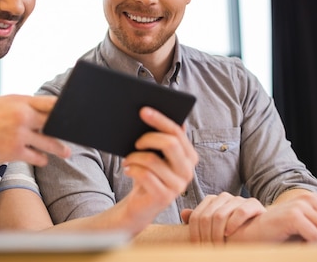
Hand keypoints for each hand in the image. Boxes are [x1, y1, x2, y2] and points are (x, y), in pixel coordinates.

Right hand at [0, 94, 69, 166]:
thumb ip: (22, 106)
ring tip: (66, 152)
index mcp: (19, 100)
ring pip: (48, 142)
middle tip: (75, 134)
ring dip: (59, 148)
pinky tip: (43, 159)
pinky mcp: (14, 150)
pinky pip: (36, 156)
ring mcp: (19, 133)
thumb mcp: (2, 103)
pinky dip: (41, 159)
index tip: (73, 114)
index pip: (51, 103)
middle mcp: (22, 115)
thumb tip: (42, 110)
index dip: (65, 109)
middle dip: (65, 129)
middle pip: (53, 122)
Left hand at [117, 107, 197, 228]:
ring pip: (153, 160)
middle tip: (134, 141)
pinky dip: (132, 169)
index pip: (177, 132)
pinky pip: (144, 175)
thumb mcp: (155, 155)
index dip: (160, 120)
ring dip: (135, 157)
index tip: (143, 111)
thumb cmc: (148, 175)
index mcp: (189, 156)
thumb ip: (162, 137)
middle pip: (170, 143)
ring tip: (127, 160)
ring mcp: (177, 185)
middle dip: (148, 137)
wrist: (140, 206)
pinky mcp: (164, 197)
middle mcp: (188, 170)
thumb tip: (160, 114)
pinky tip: (127, 169)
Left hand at [181, 192, 265, 244]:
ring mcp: (239, 199)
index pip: (197, 217)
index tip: (197, 248)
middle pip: (207, 217)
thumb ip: (201, 220)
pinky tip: (230, 234)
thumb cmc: (237, 230)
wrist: (265, 227)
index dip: (195, 234)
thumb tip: (183, 213)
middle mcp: (224, 197)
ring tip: (219, 247)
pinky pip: (240, 212)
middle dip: (206, 237)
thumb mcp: (217, 227)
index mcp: (213, 201)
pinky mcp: (254, 204)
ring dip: (217, 235)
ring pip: (220, 215)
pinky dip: (233, 224)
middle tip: (208, 251)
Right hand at [228, 193, 316, 243]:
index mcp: (312, 199)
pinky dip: (311, 248)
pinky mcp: (292, 215)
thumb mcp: (306, 231)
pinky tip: (300, 249)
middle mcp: (308, 198)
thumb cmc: (278, 234)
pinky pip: (315, 235)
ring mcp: (300, 205)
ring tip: (308, 250)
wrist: (251, 234)